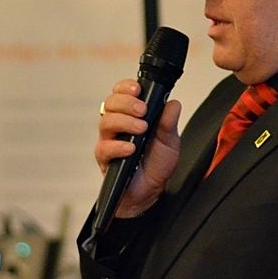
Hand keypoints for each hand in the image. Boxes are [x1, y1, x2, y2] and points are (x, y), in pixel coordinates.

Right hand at [96, 79, 181, 216]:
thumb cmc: (157, 163)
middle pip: (110, 103)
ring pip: (105, 122)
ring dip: (124, 122)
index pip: (121, 93)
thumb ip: (169, 122)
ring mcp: (109, 140)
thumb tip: (173, 103)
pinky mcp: (105, 158)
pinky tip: (131, 148)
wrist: (151, 191)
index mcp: (132, 115)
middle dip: (126, 103)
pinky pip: (104, 148)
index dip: (126, 87)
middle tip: (142, 110)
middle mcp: (118, 125)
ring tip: (141, 129)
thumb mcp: (170, 141)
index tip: (137, 89)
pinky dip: (118, 146)